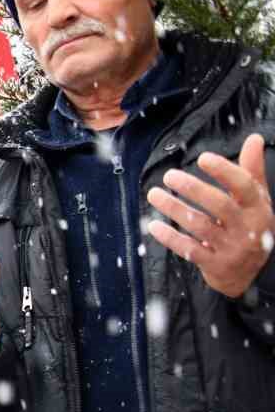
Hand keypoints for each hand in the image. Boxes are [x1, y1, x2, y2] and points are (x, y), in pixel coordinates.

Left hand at [147, 134, 274, 298]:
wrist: (250, 273)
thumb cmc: (250, 226)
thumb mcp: (256, 200)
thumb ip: (251, 170)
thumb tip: (254, 138)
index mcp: (257, 208)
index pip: (243, 186)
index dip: (224, 171)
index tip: (202, 158)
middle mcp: (246, 227)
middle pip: (219, 205)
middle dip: (193, 189)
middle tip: (169, 175)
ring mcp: (230, 248)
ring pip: (200, 226)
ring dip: (174, 209)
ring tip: (153, 194)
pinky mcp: (213, 264)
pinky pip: (189, 250)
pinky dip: (170, 238)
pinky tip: (153, 225)